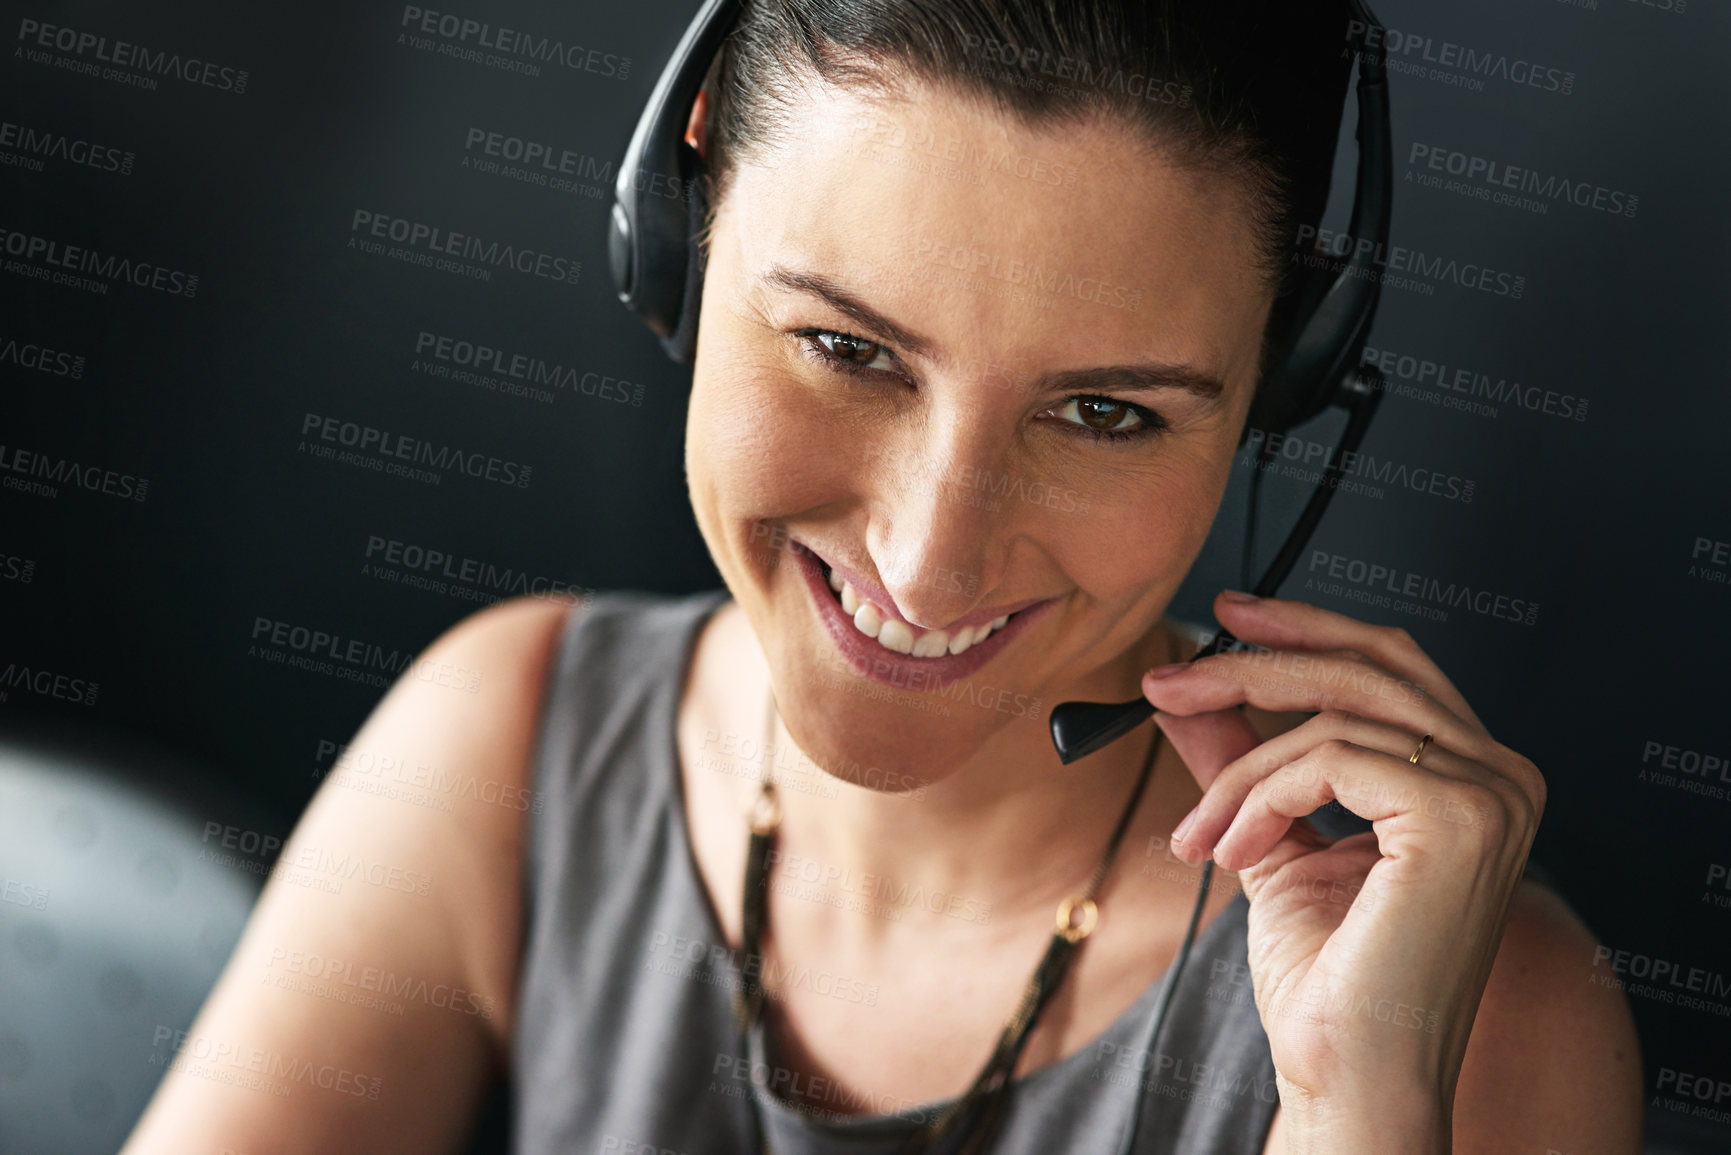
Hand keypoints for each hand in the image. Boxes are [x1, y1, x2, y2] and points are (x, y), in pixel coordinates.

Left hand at [1141, 592, 1546, 1150]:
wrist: (1348, 1070)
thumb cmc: (1326, 975)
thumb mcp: (1271, 835)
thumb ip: (1242, 759)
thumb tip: (1190, 691)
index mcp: (1471, 775)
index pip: (1387, 664)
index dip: (1305, 629)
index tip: (1225, 618)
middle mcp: (1500, 775)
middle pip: (1366, 665)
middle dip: (1254, 662)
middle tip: (1168, 678)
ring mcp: (1490, 794)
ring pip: (1332, 717)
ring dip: (1237, 770)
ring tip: (1197, 834)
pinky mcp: (1460, 819)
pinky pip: (1329, 760)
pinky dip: (1261, 798)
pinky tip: (1233, 851)